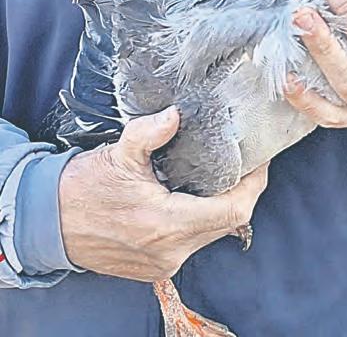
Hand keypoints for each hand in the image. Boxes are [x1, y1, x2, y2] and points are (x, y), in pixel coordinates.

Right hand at [59, 106, 267, 281]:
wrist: (49, 224)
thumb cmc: (82, 190)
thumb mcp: (117, 155)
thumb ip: (149, 133)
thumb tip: (176, 115)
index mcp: (166, 223)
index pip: (234, 210)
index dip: (254, 185)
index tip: (260, 162)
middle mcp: (171, 250)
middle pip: (229, 222)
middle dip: (242, 192)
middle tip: (244, 164)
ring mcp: (165, 262)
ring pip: (213, 233)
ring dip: (223, 206)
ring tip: (224, 177)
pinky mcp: (158, 267)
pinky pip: (195, 243)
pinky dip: (203, 220)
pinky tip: (197, 199)